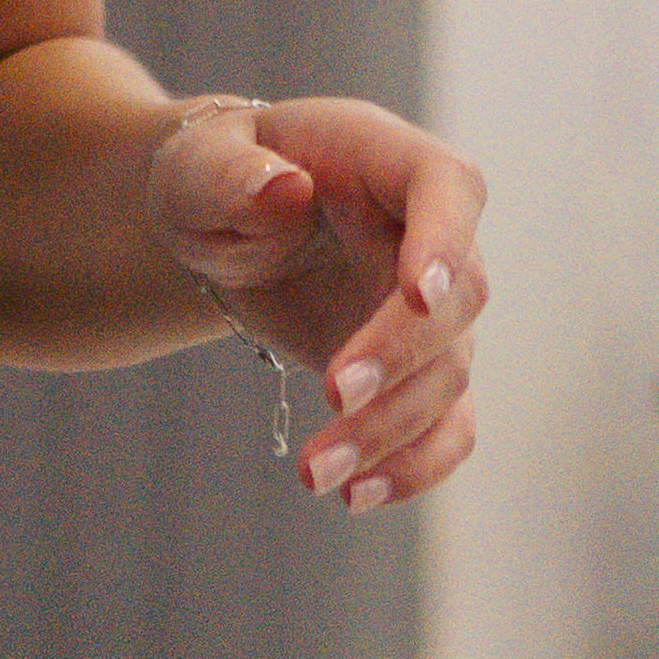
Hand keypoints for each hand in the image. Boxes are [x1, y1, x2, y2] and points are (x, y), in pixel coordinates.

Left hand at [137, 95, 487, 505]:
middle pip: (459, 298)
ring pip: (448, 377)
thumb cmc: (214, 178)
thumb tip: (282, 191)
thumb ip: (232, 175)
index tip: (418, 294)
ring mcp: (430, 310)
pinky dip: (414, 467)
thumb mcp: (200, 164)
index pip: (448, 188)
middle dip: (401, 355)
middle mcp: (428, 235)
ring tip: (317, 474)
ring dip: (393, 432)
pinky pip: (444, 427)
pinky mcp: (415, 371)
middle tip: (332, 396)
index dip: (444, 241)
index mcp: (386, 160)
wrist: (222, 227)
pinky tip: (360, 497)